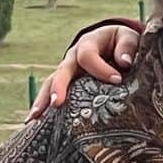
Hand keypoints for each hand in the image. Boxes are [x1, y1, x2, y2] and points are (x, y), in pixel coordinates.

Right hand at [26, 24, 140, 120]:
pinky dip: (43, 108)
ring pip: (51, 84)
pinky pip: (51, 95)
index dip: (100, 69)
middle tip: (57, 103)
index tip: (117, 80)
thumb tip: (124, 61)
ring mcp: (67, 72)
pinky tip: (34, 124)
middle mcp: (73, 57)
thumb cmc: (122, 44)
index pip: (87, 56)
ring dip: (43, 100)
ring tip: (35, 118)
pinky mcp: (66, 86)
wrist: (116, 44)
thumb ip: (127, 46)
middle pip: (62, 70)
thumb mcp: (128, 38)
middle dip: (59, 87)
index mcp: (89, 43)